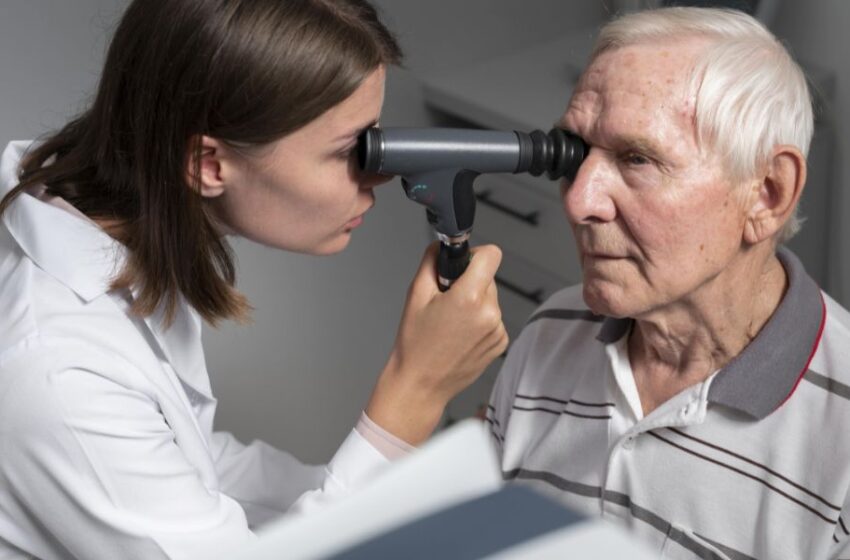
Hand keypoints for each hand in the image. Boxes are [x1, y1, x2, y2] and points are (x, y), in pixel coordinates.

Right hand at [365, 242, 508, 444]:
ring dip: (475, 302)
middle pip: (489, 278)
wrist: (420, 383)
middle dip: (470, 282)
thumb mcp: (416, 294)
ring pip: (491, 299)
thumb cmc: (415, 344)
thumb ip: (431, 261)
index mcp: (469, 297)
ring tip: (451, 321)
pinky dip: (480, 321)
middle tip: (447, 300)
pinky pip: (493, 318)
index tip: (464, 263)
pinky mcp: (500, 343)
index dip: (476, 254)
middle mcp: (490, 313)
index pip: (492, 255)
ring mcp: (497, 330)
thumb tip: (441, 247)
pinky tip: (460, 334)